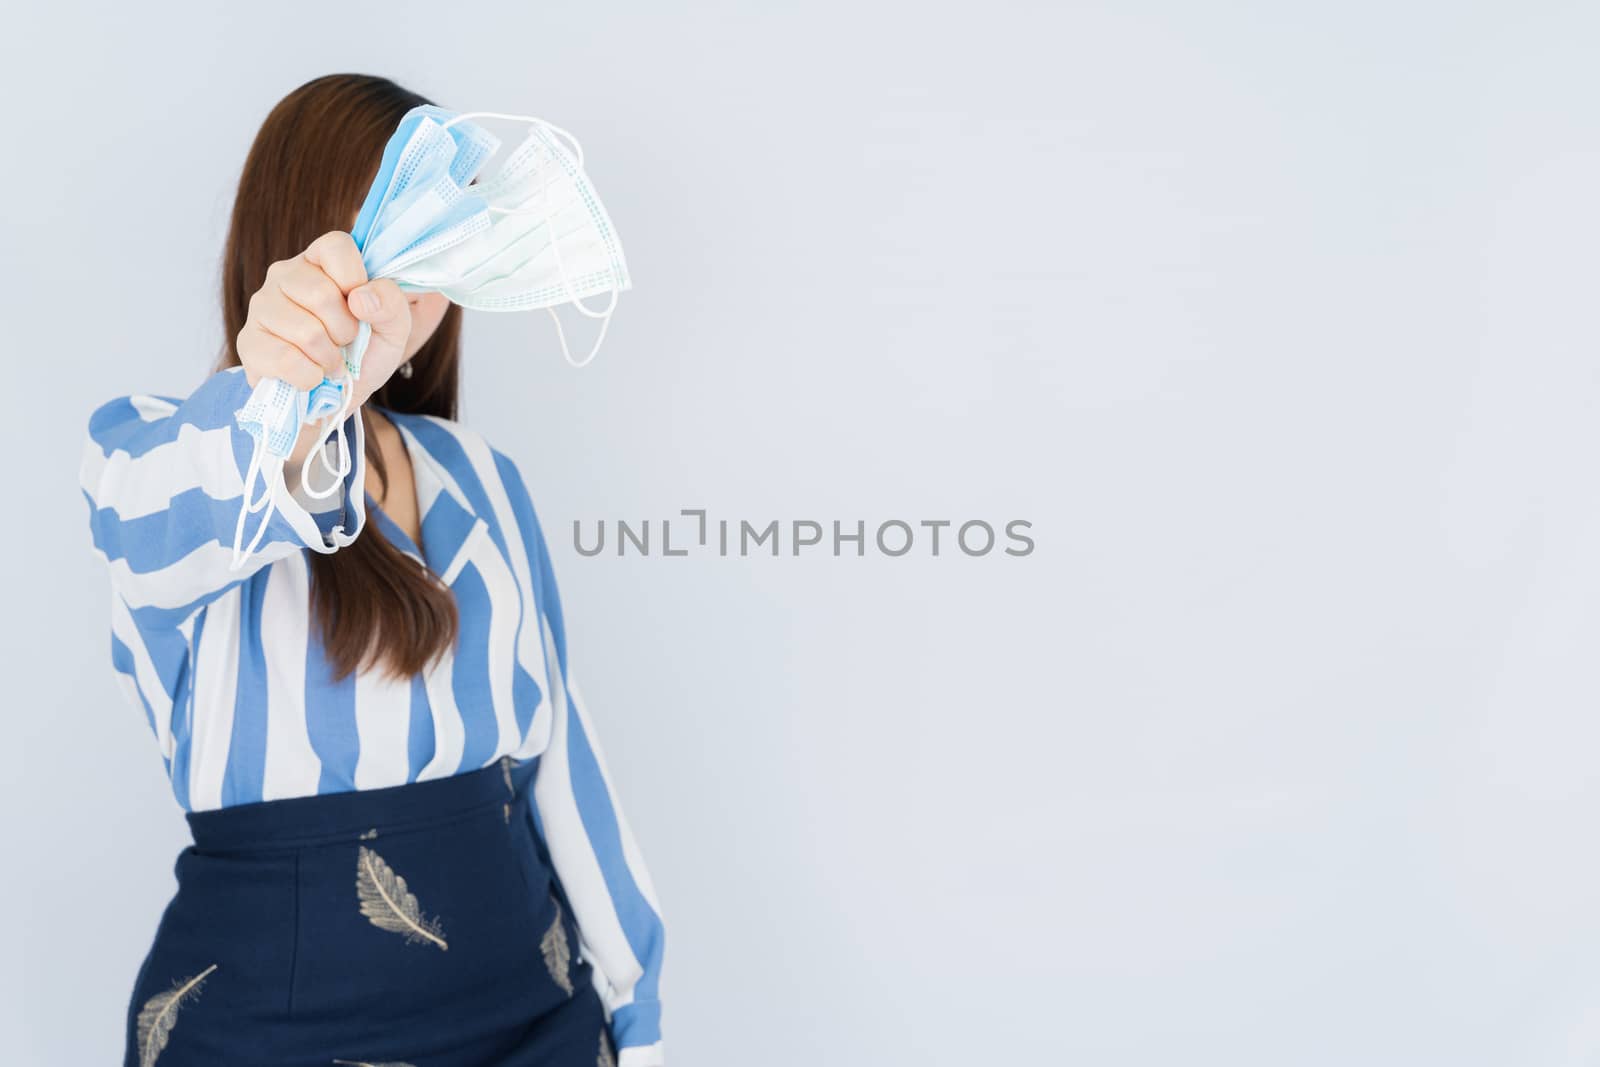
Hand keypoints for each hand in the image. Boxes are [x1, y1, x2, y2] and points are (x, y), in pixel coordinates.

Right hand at [236, 230, 411, 404]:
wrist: (337, 397)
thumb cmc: (363, 353)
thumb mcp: (394, 328)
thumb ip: (392, 304)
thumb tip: (360, 297)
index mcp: (320, 261)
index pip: (336, 246)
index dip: (356, 280)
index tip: (361, 307)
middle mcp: (285, 274)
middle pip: (321, 295)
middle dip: (346, 331)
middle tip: (345, 342)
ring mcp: (261, 306)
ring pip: (306, 332)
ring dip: (330, 358)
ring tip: (329, 361)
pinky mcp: (248, 342)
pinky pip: (286, 360)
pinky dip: (310, 378)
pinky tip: (310, 375)